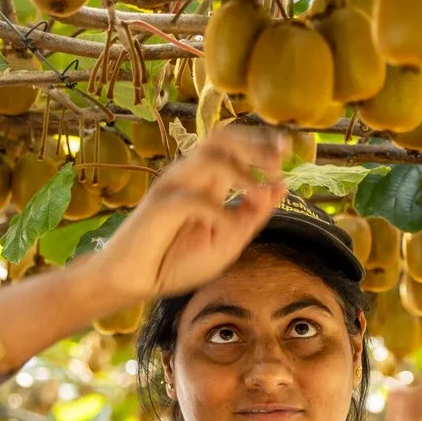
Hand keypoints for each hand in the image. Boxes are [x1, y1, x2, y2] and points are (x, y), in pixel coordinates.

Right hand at [85, 125, 288, 303]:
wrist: (135, 282)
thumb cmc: (178, 261)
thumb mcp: (228, 241)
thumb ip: (253, 216)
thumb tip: (281, 187)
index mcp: (208, 181)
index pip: (233, 144)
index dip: (260, 140)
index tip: (286, 146)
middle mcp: (191, 176)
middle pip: (221, 138)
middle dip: (253, 145)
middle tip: (277, 163)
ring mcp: (173, 187)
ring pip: (208, 159)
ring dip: (240, 172)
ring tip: (258, 192)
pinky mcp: (159, 207)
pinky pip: (192, 200)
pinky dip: (217, 213)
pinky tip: (229, 228)